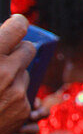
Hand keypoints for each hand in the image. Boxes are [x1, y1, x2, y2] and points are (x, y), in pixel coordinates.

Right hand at [0, 15, 33, 133]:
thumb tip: (1, 31)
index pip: (18, 28)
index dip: (17, 24)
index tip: (16, 24)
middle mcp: (5, 72)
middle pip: (28, 48)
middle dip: (17, 51)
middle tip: (3, 57)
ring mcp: (17, 92)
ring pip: (24, 72)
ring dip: (13, 75)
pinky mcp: (23, 109)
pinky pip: (23, 93)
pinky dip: (12, 95)